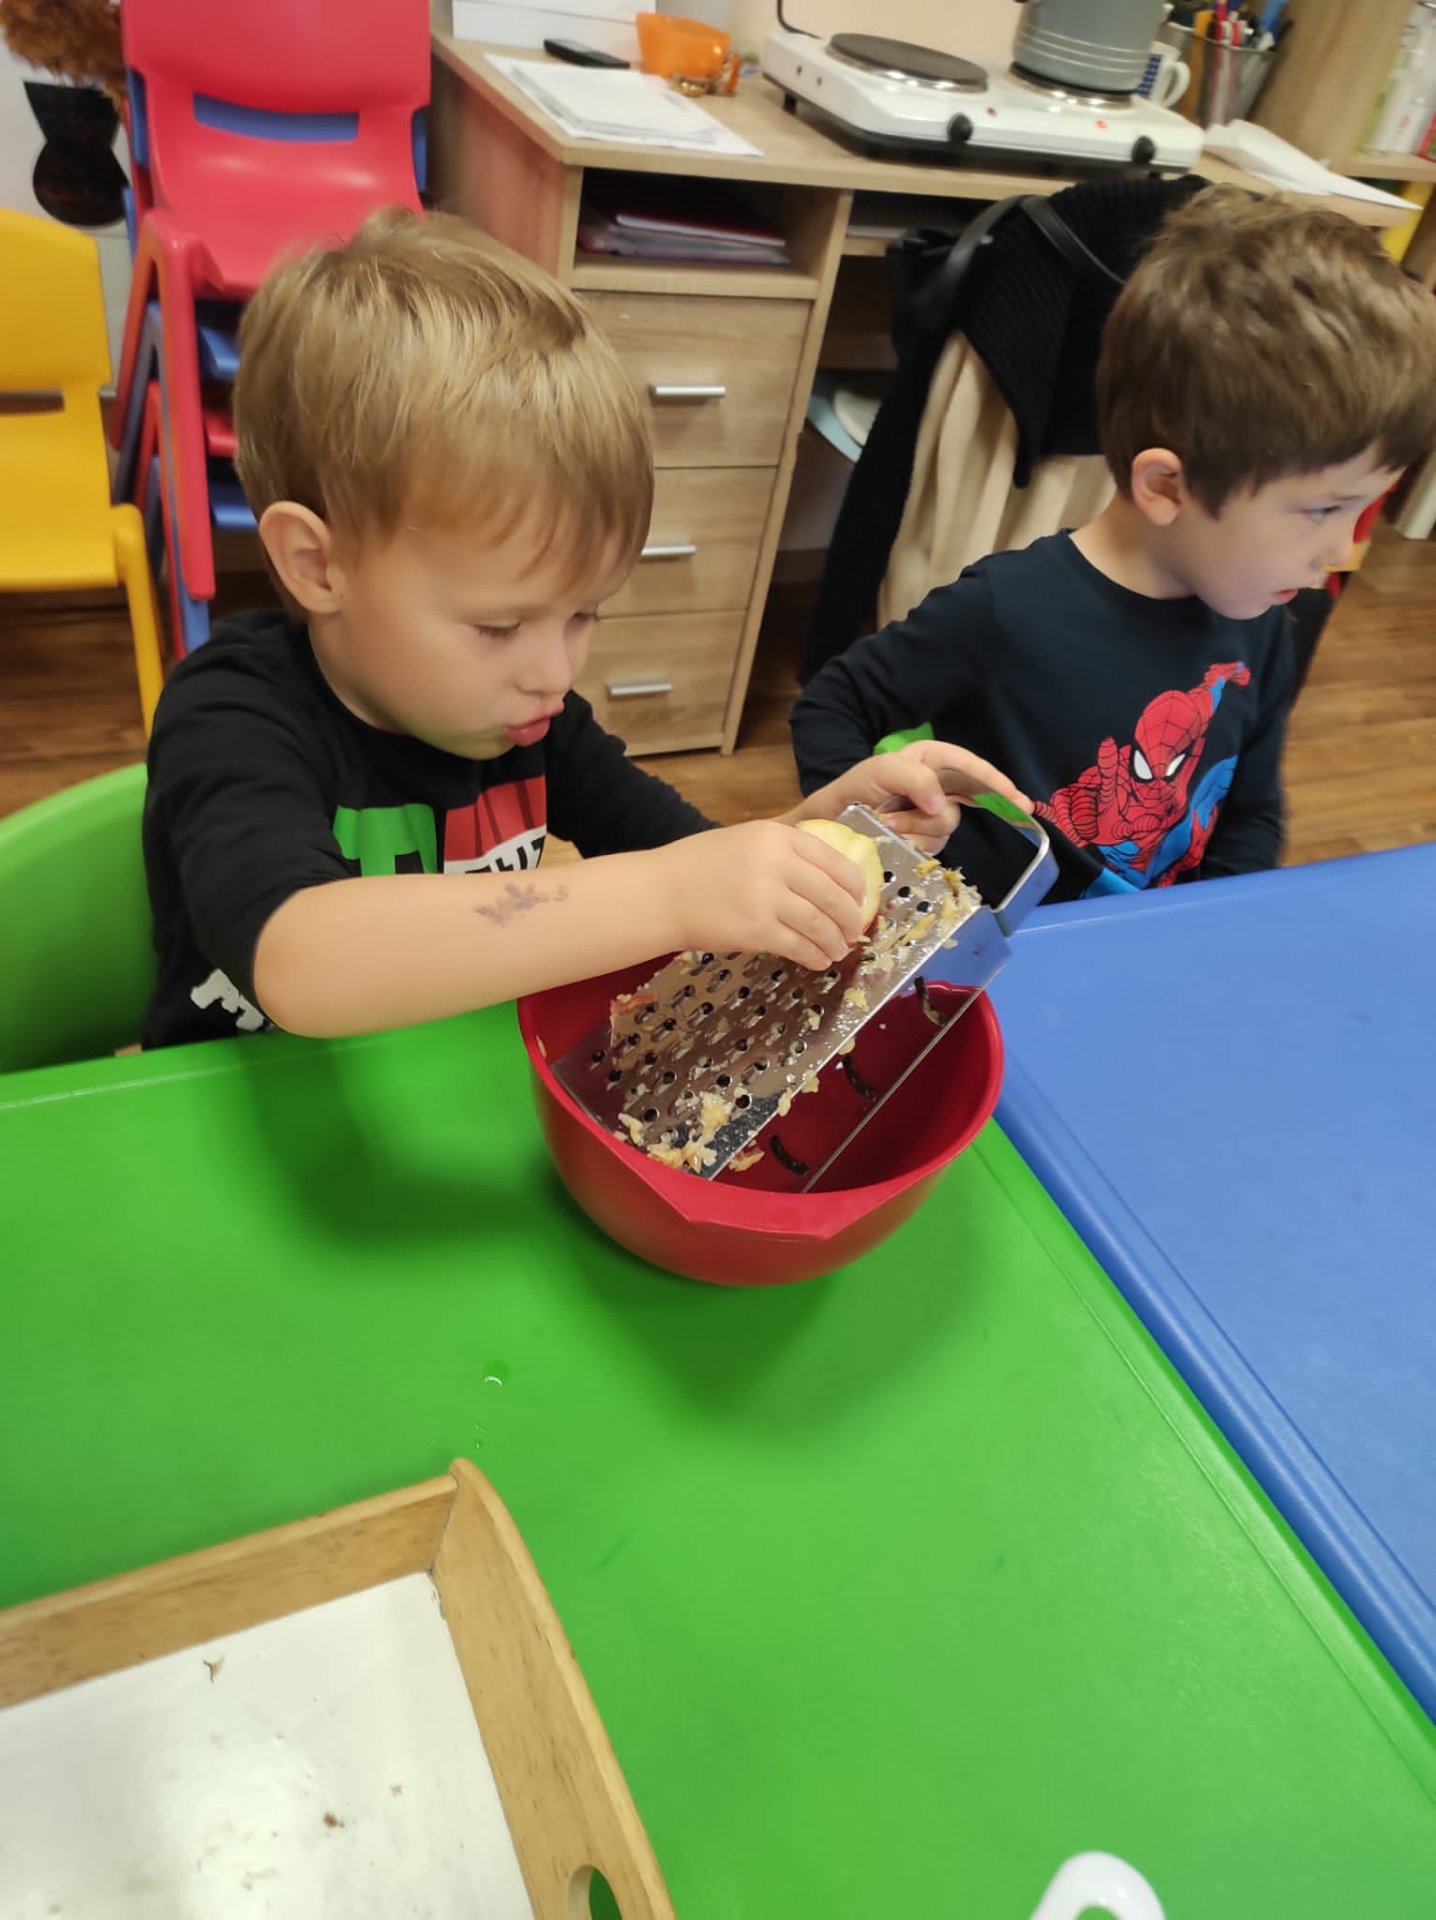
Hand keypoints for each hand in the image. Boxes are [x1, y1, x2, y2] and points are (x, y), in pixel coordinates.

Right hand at [655, 819, 867, 970]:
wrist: (661, 893)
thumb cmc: (700, 867)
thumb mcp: (747, 841)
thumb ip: (785, 852)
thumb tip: (830, 880)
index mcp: (777, 836)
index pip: (835, 860)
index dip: (855, 885)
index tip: (860, 899)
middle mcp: (776, 863)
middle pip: (833, 895)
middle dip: (851, 919)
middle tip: (854, 932)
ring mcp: (767, 898)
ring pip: (820, 924)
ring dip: (835, 942)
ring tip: (838, 950)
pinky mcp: (756, 931)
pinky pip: (799, 946)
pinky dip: (815, 956)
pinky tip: (818, 960)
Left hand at [798, 741, 1030, 853]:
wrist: (819, 832)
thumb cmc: (845, 796)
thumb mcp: (875, 774)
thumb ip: (912, 778)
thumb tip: (943, 805)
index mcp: (927, 760)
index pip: (970, 768)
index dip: (996, 784)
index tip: (1019, 803)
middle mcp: (932, 786)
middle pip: (963, 800)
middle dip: (935, 812)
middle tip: (903, 819)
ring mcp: (926, 815)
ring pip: (946, 827)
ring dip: (916, 829)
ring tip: (884, 825)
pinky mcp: (918, 842)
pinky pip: (932, 847)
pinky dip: (911, 845)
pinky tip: (890, 839)